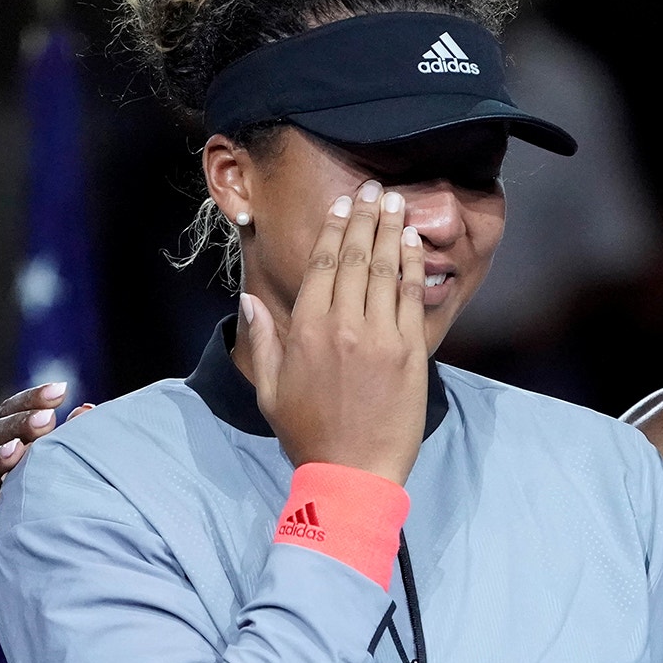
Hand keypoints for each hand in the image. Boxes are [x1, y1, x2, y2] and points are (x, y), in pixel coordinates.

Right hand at [0, 382, 93, 549]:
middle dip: (18, 425)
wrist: (70, 554)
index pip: (11, 414)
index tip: (60, 391)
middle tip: (47, 420)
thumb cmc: (75, 499)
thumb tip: (88, 410)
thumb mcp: (77, 466)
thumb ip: (78, 440)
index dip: (30, 400)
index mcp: (13, 445)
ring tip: (17, 452)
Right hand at [244, 182, 427, 484]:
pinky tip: (413, 243)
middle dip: (364, 218)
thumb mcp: (269, 390)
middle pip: (354, 257)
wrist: (352, 473)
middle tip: (375, 190)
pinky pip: (410, 298)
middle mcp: (342, 325)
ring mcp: (380, 337)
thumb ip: (260, 340)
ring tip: (396, 202)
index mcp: (305, 330)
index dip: (332, 230)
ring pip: (385, 270)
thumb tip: (249, 300)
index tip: (341, 206)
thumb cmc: (308, 434)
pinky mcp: (410, 353)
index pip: (320, 265)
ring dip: (391, 231)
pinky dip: (413, 266)